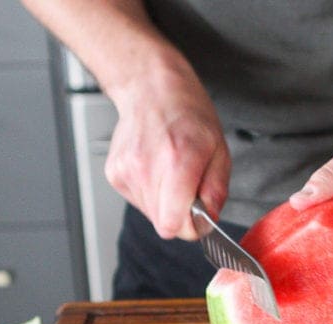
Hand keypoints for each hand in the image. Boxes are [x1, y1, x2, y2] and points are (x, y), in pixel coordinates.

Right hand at [104, 58, 229, 239]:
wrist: (150, 88)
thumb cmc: (187, 112)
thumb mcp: (218, 148)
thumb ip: (216, 188)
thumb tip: (209, 217)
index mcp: (177, 162)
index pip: (176, 225)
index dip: (193, 227)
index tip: (200, 215)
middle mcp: (147, 169)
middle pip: (164, 224)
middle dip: (181, 214)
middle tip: (188, 186)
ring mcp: (126, 172)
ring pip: (151, 214)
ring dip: (165, 202)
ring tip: (170, 171)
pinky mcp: (114, 174)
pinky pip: (138, 200)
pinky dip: (150, 191)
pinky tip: (155, 167)